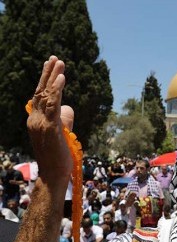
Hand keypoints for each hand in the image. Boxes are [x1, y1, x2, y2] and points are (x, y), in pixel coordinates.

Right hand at [27, 56, 72, 184]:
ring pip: (46, 96)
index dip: (44, 79)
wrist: (54, 173)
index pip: (39, 96)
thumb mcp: (62, 133)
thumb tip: (67, 106)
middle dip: (48, 73)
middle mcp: (35, 119)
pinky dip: (57, 90)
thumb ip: (64, 118)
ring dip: (53, 77)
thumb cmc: (59, 155)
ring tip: (60, 62)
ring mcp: (41, 123)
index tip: (50, 65)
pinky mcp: (50, 128)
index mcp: (36, 120)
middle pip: (41, 91)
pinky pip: (53, 105)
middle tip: (55, 58)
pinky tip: (62, 79)